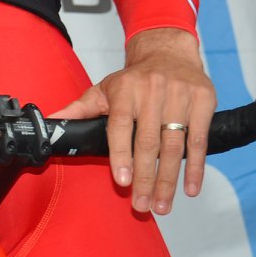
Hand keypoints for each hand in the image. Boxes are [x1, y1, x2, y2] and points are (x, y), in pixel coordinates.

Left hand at [50, 27, 214, 213]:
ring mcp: (180, 96)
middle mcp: (152, 92)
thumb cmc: (134, 78)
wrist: (168, 51)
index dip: (120, 154)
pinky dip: (196, 168)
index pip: (120, 126)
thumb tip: (51, 121)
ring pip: (174, 145)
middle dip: (146, 178)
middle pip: (148, 142)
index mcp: (124, 91)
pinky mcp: (203, 101)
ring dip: (169, 179)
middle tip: (142, 205)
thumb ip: (80, 108)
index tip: (122, 181)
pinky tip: (190, 189)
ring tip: (162, 205)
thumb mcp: (104, 88)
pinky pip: (200, 141)